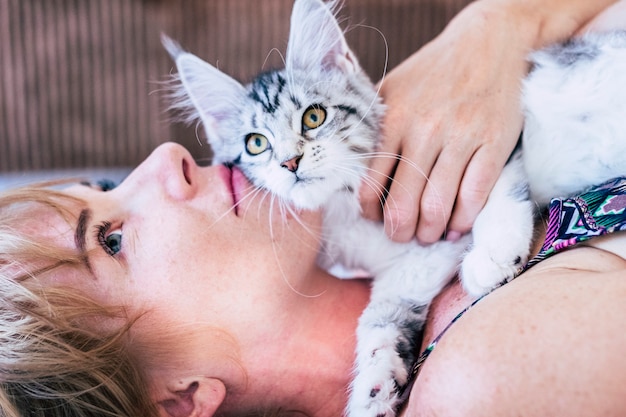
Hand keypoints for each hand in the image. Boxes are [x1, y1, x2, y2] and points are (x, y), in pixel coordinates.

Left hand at [360, 3, 527, 243]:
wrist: (486, 42)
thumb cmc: (432, 72)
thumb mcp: (391, 90)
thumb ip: (373, 127)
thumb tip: (352, 167)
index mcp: (393, 120)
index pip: (370, 184)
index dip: (370, 212)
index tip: (375, 218)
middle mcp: (423, 131)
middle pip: (403, 204)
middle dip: (398, 231)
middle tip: (401, 236)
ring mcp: (461, 138)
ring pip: (437, 206)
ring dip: (429, 232)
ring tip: (427, 235)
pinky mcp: (493, 144)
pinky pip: (474, 196)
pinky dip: (463, 221)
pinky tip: (456, 226)